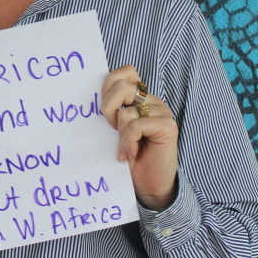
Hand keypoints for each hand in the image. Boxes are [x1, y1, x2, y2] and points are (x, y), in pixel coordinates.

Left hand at [100, 65, 178, 210]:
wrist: (148, 186)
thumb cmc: (129, 158)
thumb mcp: (114, 130)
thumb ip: (111, 110)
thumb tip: (89, 96)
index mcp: (140, 97)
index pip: (126, 71)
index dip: (109, 86)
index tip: (104, 110)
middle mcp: (152, 101)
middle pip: (122, 85)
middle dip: (108, 108)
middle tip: (110, 128)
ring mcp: (162, 112)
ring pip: (127, 111)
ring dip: (120, 134)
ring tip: (125, 149)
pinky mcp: (168, 126)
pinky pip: (138, 126)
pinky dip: (129, 142)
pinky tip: (132, 154)